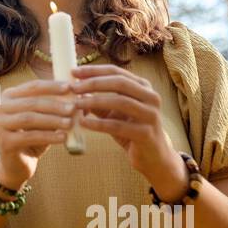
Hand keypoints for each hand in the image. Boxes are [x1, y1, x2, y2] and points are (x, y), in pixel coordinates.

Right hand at [0, 78, 75, 188]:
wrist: (18, 163)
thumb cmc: (33, 136)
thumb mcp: (45, 118)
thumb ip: (58, 107)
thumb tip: (82, 97)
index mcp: (7, 96)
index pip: (32, 86)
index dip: (52, 86)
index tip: (71, 88)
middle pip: (31, 102)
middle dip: (55, 104)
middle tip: (73, 108)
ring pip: (29, 118)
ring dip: (52, 120)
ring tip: (70, 123)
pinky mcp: (5, 141)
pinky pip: (30, 136)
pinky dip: (48, 136)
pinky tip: (63, 137)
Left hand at [67, 64, 181, 187]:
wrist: (153, 157)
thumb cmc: (131, 130)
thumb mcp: (113, 113)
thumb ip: (98, 101)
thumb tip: (76, 89)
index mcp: (143, 87)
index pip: (116, 72)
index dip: (94, 70)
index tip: (74, 72)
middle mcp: (151, 97)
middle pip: (120, 83)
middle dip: (94, 83)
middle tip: (74, 87)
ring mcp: (151, 115)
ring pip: (121, 102)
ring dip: (95, 101)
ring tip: (76, 105)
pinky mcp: (146, 134)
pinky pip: (118, 126)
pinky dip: (98, 124)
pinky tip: (83, 123)